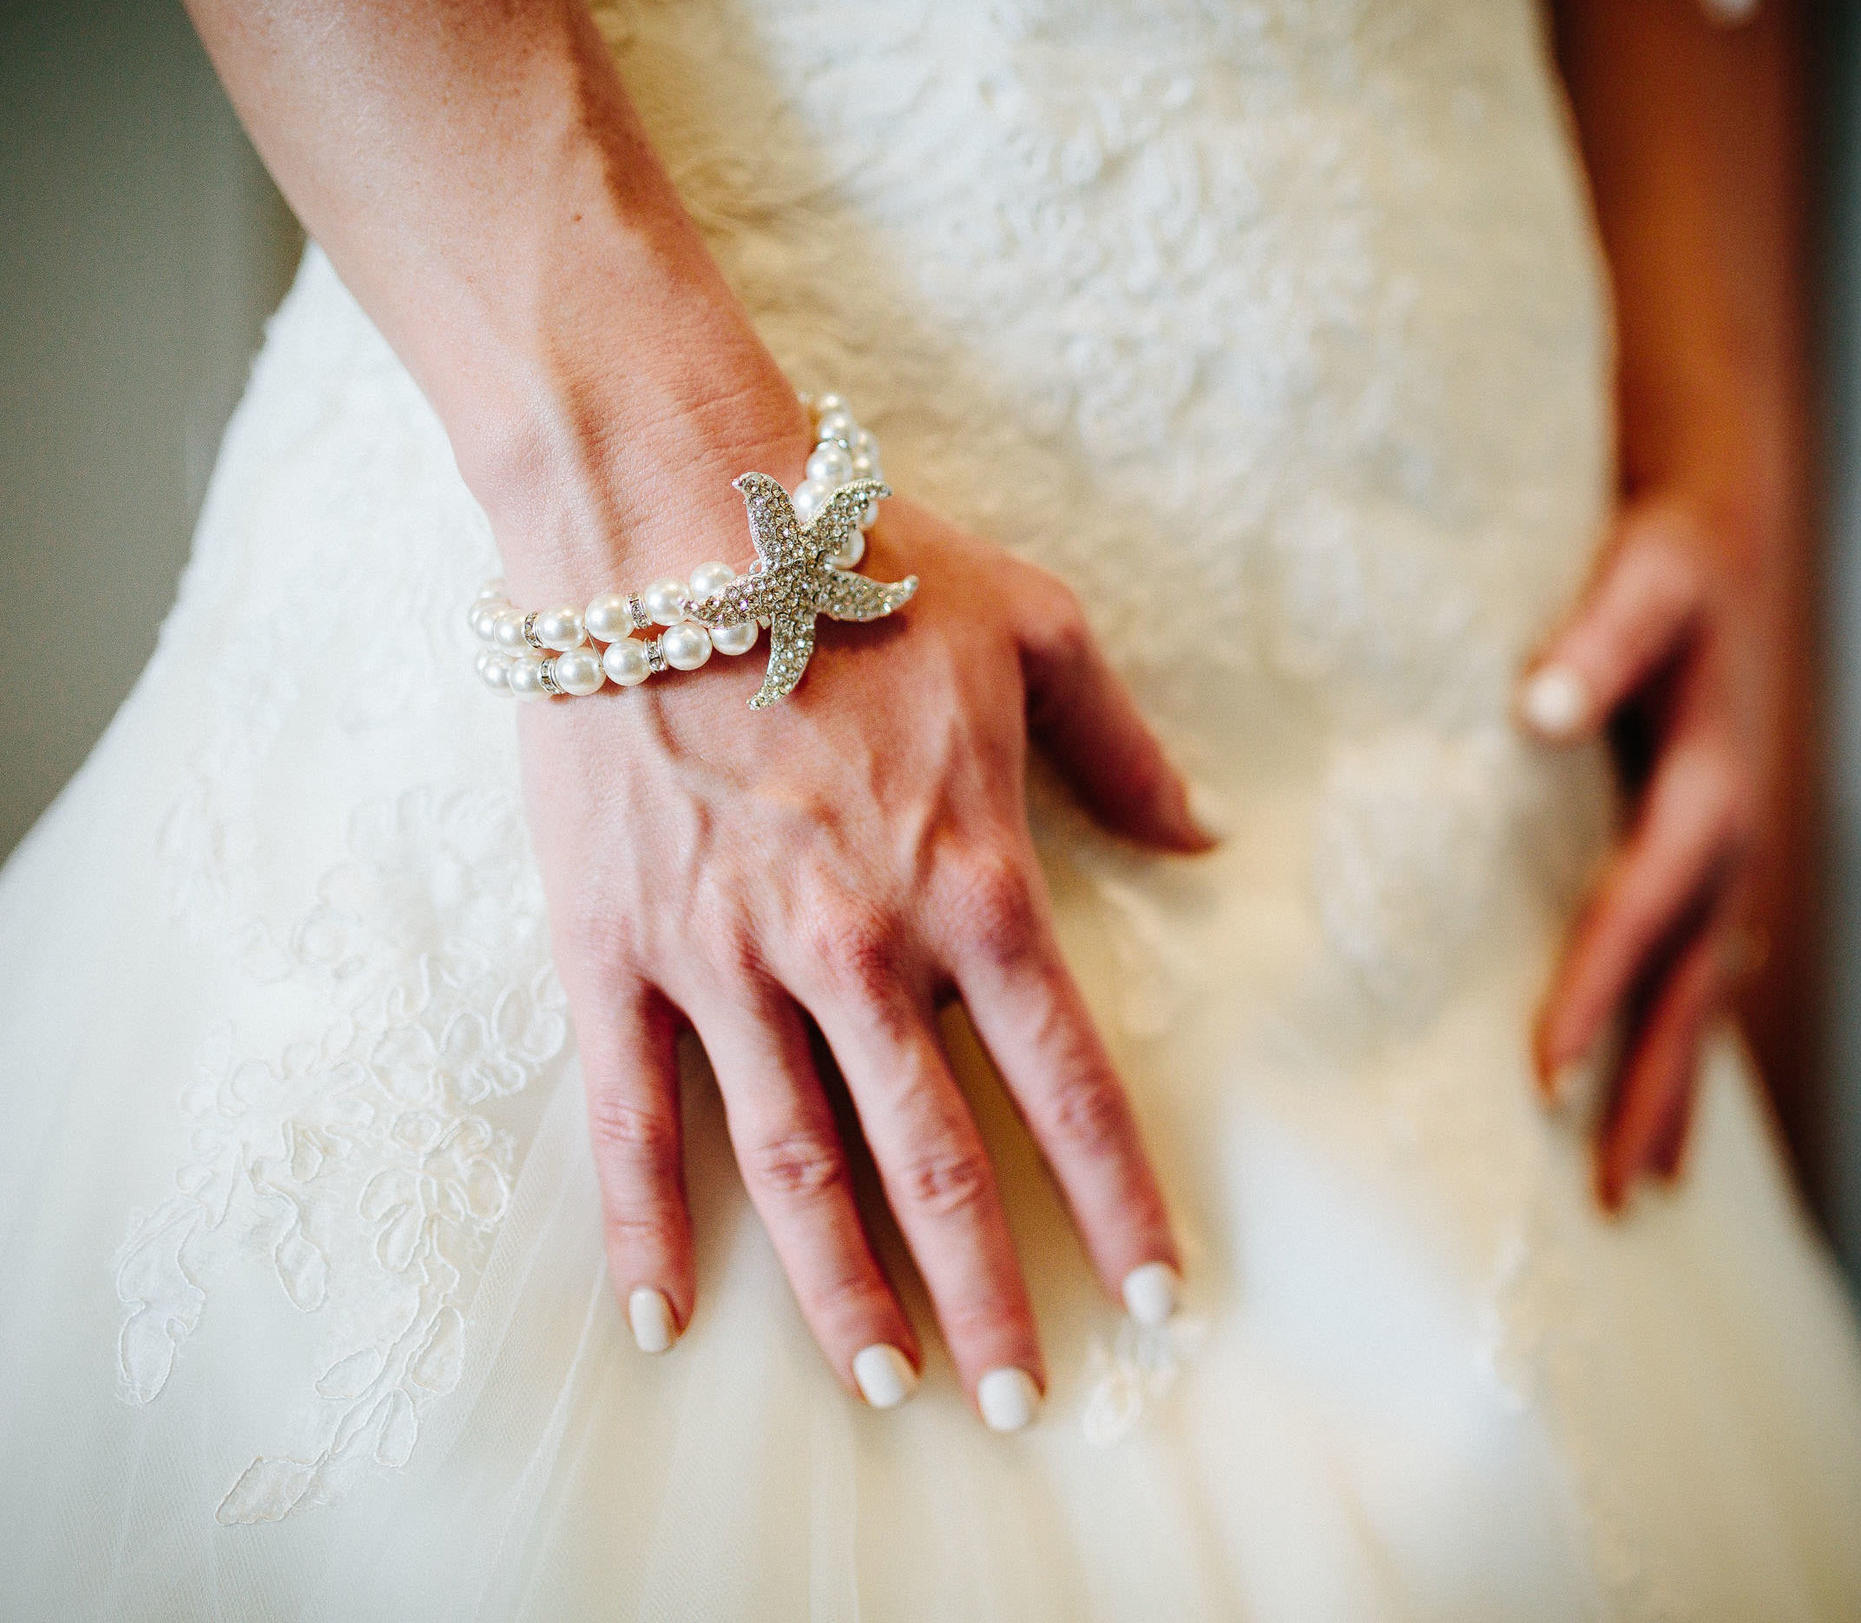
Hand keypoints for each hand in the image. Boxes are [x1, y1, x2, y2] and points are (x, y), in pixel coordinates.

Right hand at [514, 448, 1209, 1427]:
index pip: (1070, 1081)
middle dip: (990, 1292)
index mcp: (973, 879)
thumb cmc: (863, 558)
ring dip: (846, 1288)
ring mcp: (728, 958)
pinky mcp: (613, 948)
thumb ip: (1125, 750)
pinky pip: (628, 1116)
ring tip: (885, 1384)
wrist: (664, 508)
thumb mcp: (1037, 628)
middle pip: (939, 1160)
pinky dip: (642, 1225)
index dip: (1122, 1198)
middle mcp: (859, 947)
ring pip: (798, 1165)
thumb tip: (1205, 834)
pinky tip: (667, 1316)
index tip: (1158, 1294)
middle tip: (1023, 1396)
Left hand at [1517, 492, 1757, 1210]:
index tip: (1544, 1071)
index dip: (1599, 984)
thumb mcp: (1640, 574)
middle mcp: (1732, 839)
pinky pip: (1707, 970)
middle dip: (1651, 1085)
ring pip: (1707, 994)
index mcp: (1707, 783)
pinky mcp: (1719, 861)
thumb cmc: (1667, 555)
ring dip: (1675, 1090)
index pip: (1645, 904)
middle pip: (1693, 985)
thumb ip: (1596, 637)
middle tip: (1606, 1193)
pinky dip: (1683, 1040)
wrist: (1726, 536)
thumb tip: (1536, 709)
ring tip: (1638, 1190)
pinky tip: (1661, 1105)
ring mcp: (1734, 859)